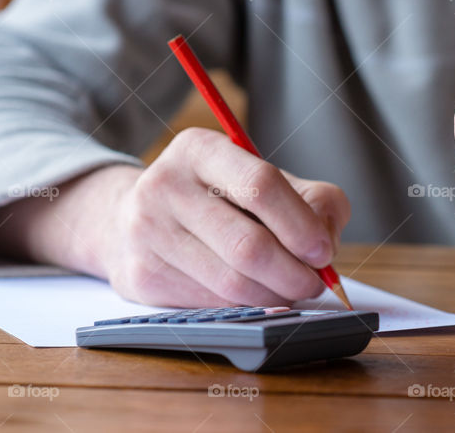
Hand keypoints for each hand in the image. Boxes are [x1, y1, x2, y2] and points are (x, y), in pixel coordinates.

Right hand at [0, 127, 350, 306]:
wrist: (122, 217)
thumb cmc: (213, 197)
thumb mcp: (257, 179)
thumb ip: (310, 196)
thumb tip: (331, 235)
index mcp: (199, 148)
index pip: (261, 184)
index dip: (305, 224)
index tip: (327, 250)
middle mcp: (163, 184)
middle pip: (249, 242)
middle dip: (297, 273)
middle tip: (318, 285)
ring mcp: (144, 232)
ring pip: (230, 281)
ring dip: (276, 295)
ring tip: (294, 293)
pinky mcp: (136, 275)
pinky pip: (205, 301)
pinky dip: (242, 306)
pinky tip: (253, 297)